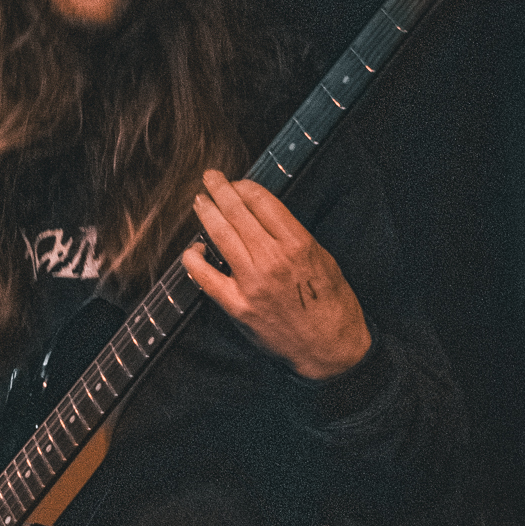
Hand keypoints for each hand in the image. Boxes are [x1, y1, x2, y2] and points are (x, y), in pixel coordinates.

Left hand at [182, 169, 371, 380]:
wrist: (329, 347)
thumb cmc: (331, 302)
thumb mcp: (323, 258)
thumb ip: (294, 236)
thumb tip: (265, 214)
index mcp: (298, 244)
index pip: (263, 202)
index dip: (245, 187)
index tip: (237, 182)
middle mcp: (273, 260)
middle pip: (239, 214)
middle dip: (221, 191)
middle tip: (210, 177)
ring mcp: (252, 284)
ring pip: (221, 238)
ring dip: (207, 215)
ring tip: (199, 201)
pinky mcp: (238, 307)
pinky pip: (207, 279)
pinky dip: (195, 261)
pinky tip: (192, 250)